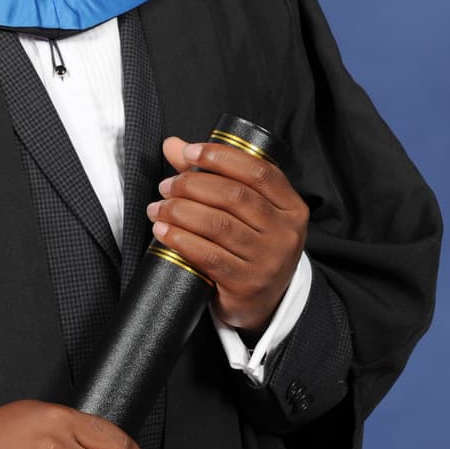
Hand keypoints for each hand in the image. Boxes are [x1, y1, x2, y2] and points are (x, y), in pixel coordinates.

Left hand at [145, 136, 308, 333]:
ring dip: (179, 212)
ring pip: (218, 225)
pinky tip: (162, 231)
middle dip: (192, 185)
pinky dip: (180, 239)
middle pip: (234, 196)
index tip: (189, 152)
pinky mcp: (247, 285)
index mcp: (291, 207)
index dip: (221, 156)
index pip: (258, 172)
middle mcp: (285, 233)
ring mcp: (268, 261)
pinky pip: (209, 256)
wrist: (264, 303)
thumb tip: (173, 145)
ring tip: (157, 208)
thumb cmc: (251, 245)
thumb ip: (212, 174)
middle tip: (166, 186)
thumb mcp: (245, 210)